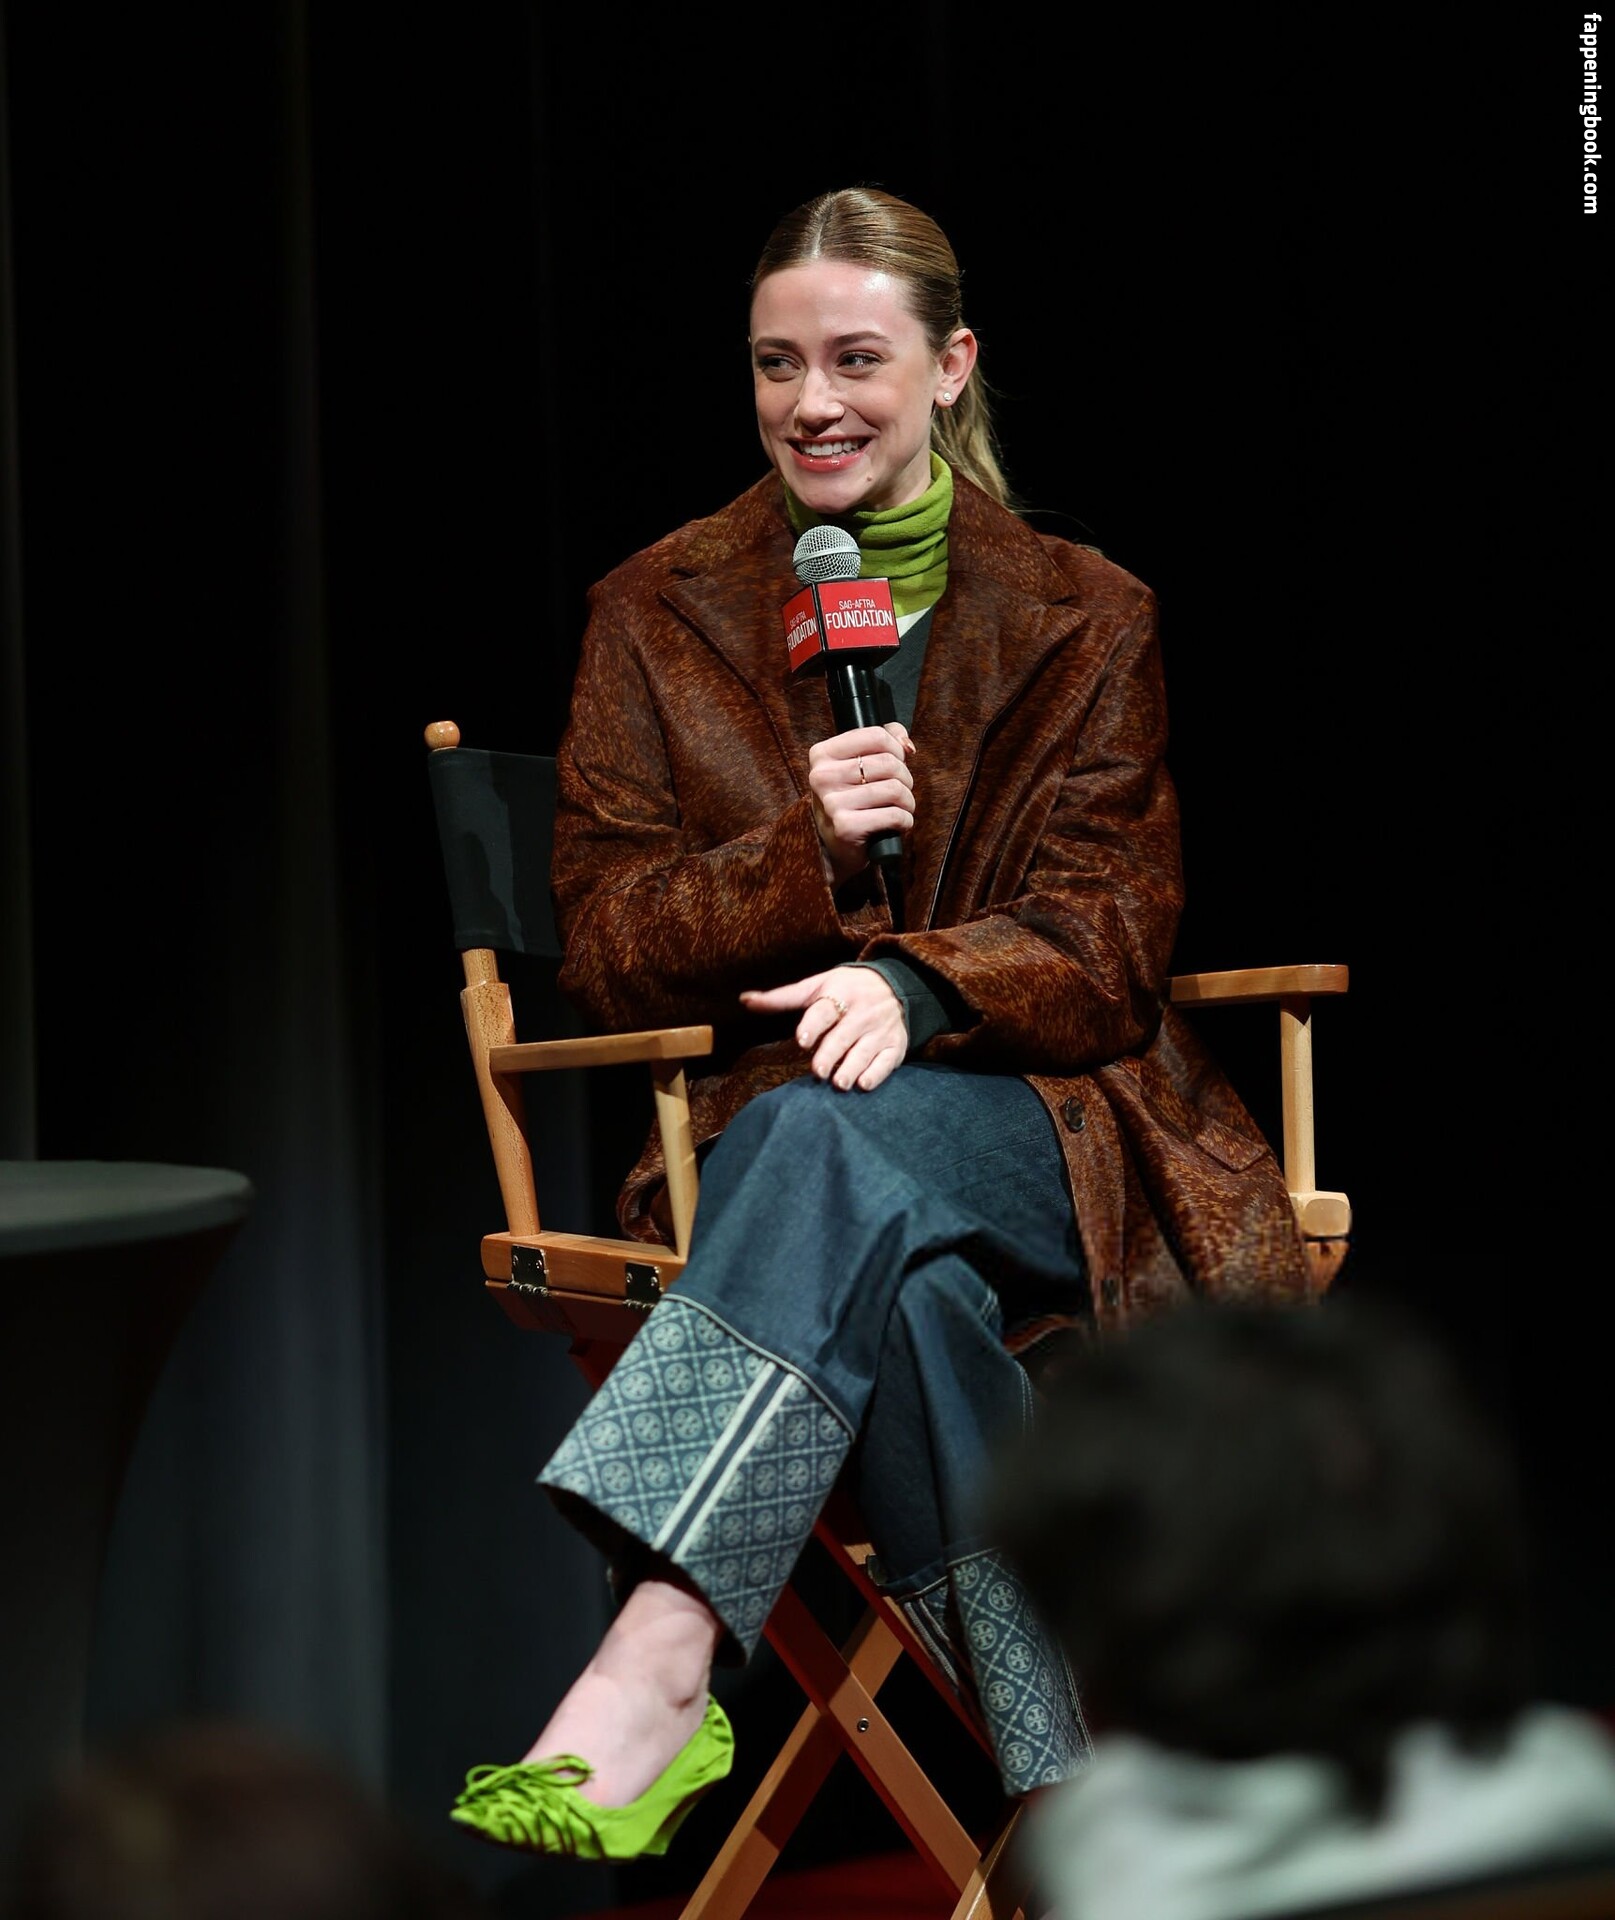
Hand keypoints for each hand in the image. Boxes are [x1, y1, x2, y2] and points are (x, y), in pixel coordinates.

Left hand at [739, 965, 907, 1090]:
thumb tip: (744, 1000)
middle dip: (830, 1055)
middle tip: (818, 1072)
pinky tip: (862, 1084)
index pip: (825, 1011)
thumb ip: (782, 997)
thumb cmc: (846, 988)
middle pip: (843, 1036)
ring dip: (851, 1068)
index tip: (802, 1041)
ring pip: (864, 1052)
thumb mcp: (816, 985)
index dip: (813, 1025)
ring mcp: (881, 1030)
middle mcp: (862, 1012)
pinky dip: (876, 1074)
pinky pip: (887, 1062)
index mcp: (840, 994)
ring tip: (838, 1083)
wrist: (895, 985)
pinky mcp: (895, 1045)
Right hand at [807, 723, 914, 886]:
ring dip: (907, 801)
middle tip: (899, 790)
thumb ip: (883, 742)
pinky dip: (905, 820)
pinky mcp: (846, 827)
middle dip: (905, 778)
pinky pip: (894, 815)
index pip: (875, 736)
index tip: (897, 761)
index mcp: (822, 754)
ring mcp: (832, 803)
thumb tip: (906, 743)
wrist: (833, 846)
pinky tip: (897, 824)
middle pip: (888, 762)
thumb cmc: (850, 800)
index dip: (896, 748)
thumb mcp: (856, 764)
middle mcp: (822, 776)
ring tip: (900, 808)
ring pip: (894, 789)